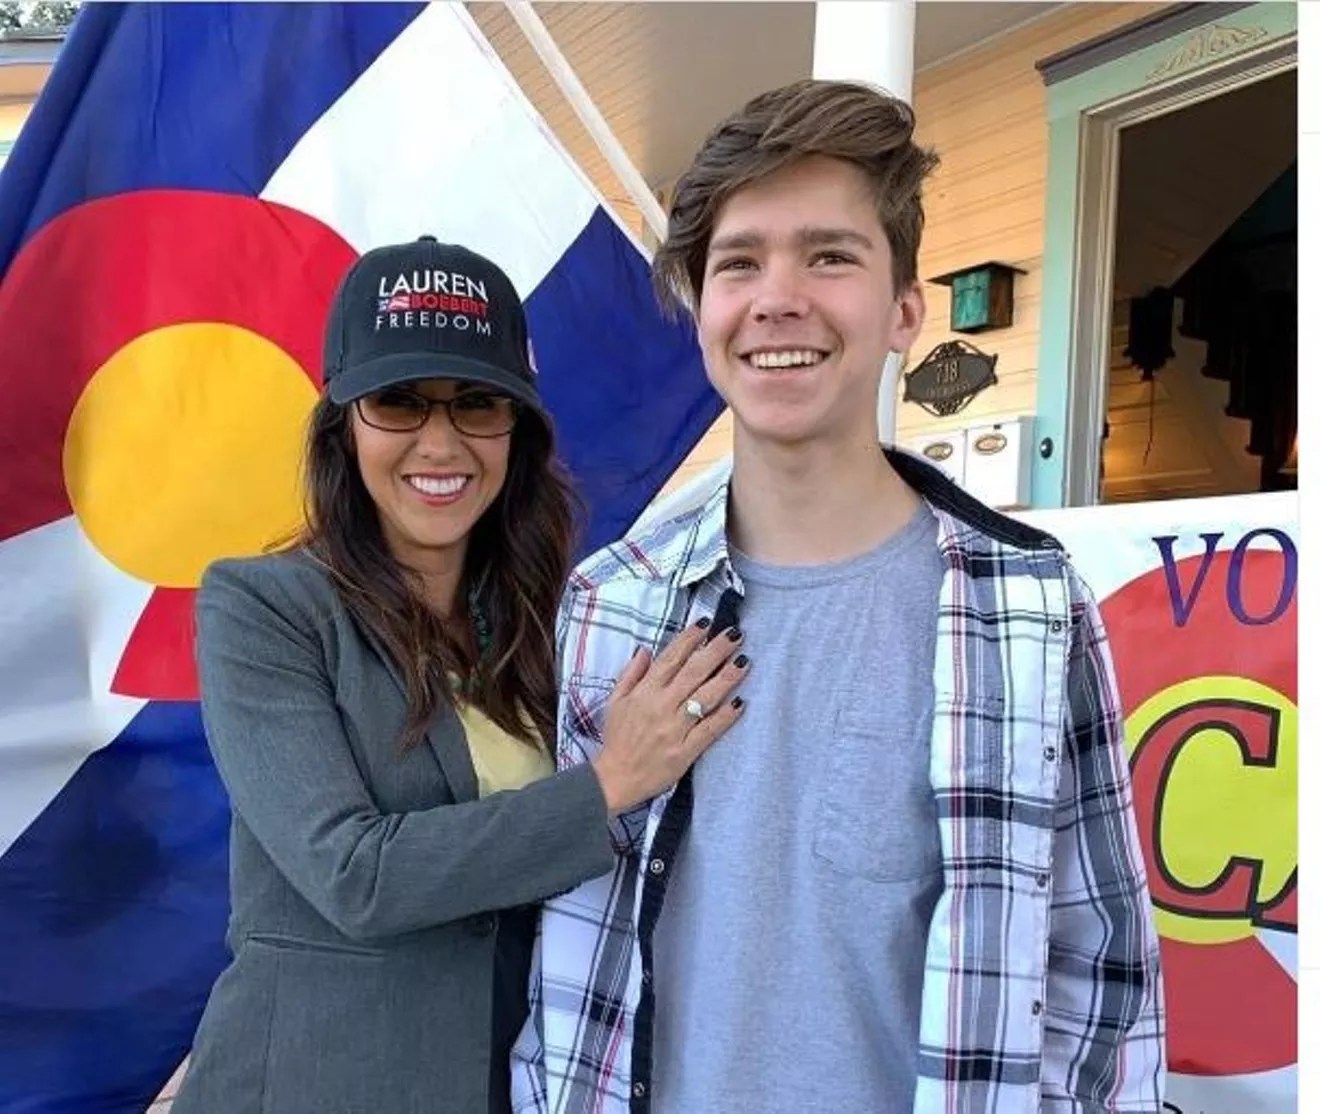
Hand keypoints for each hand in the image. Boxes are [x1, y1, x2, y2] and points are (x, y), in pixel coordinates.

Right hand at [590, 620, 747, 815]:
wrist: (615, 779)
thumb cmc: (617, 738)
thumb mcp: (615, 702)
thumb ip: (631, 674)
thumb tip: (645, 650)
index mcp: (645, 692)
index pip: (671, 659)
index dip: (689, 639)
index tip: (706, 624)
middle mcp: (661, 706)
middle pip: (693, 673)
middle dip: (716, 651)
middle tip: (735, 635)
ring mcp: (675, 729)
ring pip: (705, 698)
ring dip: (726, 678)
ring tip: (744, 662)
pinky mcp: (685, 751)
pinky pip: (710, 730)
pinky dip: (725, 716)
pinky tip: (740, 702)